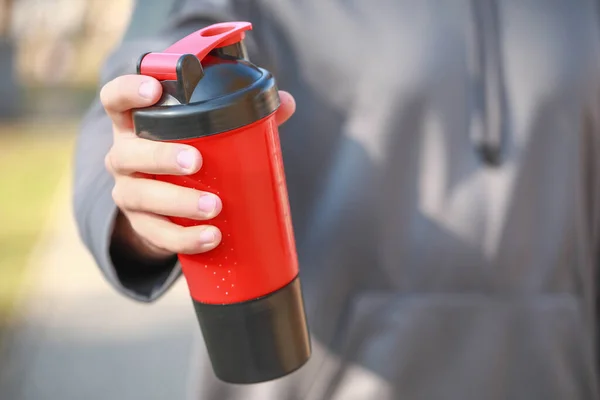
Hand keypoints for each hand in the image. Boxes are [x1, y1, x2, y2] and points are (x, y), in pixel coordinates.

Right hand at [101, 74, 295, 262]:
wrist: (168, 207)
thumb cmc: (190, 155)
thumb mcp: (205, 135)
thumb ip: (244, 116)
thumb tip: (287, 103)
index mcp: (136, 126)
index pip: (116, 100)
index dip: (128, 91)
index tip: (154, 90)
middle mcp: (124, 157)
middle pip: (128, 153)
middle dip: (160, 156)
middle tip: (196, 162)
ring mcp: (128, 192)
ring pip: (140, 196)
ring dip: (177, 202)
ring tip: (213, 207)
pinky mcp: (141, 226)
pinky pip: (157, 234)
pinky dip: (185, 238)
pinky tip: (212, 237)